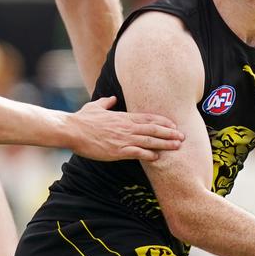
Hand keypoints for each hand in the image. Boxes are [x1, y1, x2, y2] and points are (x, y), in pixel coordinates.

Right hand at [66, 96, 183, 160]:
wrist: (71, 130)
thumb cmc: (82, 119)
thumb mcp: (95, 106)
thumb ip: (106, 102)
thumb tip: (111, 98)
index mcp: (123, 117)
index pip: (149, 118)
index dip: (163, 122)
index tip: (174, 125)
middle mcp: (127, 127)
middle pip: (154, 129)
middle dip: (170, 133)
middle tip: (183, 136)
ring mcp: (123, 139)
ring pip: (150, 141)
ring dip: (165, 144)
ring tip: (177, 146)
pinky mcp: (117, 151)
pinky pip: (137, 153)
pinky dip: (148, 155)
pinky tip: (157, 158)